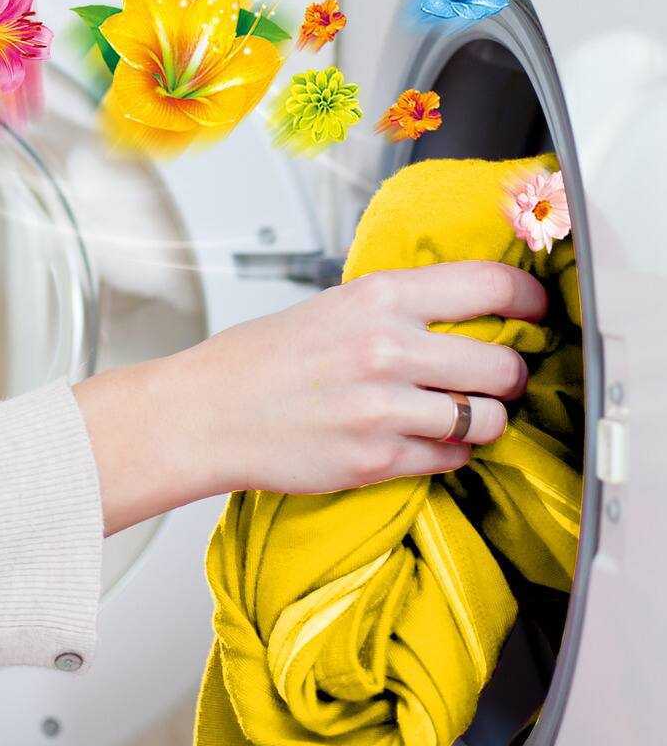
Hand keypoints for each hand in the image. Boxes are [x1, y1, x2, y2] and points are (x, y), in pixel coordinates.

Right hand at [73, 260, 546, 535]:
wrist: (207, 412)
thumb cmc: (261, 359)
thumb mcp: (331, 307)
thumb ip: (397, 308)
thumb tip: (463, 313)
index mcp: (377, 298)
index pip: (489, 285)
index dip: (530, 300)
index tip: (538, 311)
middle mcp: (388, 348)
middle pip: (504, 363)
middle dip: (510, 375)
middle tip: (497, 377)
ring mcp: (386, 407)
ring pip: (487, 419)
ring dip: (484, 420)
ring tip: (459, 414)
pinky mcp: (380, 458)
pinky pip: (453, 460)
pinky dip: (449, 454)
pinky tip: (422, 441)